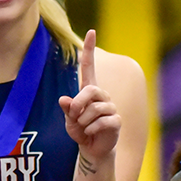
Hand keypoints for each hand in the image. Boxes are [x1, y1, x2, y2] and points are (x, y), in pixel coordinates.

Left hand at [59, 29, 118, 166]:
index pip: (89, 66)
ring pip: (94, 109)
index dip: (89, 49)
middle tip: (74, 116)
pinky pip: (101, 122)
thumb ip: (67, 109)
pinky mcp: (116, 120)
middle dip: (78, 104)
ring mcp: (111, 107)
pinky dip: (91, 129)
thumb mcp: (69, 120)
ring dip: (83, 121)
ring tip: (84, 127)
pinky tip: (91, 133)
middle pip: (90, 90)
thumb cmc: (81, 130)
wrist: (93, 149)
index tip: (91, 31)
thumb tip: (64, 99)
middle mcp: (102, 95)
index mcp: (90, 90)